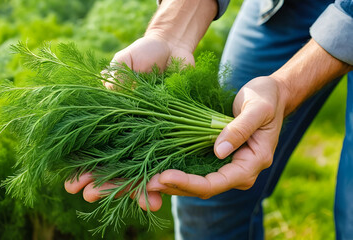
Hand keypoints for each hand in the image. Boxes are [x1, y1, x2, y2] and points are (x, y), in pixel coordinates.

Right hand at [65, 35, 193, 210]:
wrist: (174, 49)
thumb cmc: (144, 54)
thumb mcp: (123, 64)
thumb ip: (114, 82)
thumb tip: (108, 99)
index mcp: (113, 119)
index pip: (95, 148)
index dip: (83, 166)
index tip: (72, 183)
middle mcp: (130, 132)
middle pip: (115, 164)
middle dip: (103, 183)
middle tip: (90, 197)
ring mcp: (152, 136)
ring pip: (141, 169)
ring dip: (135, 189)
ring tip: (136, 203)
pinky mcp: (174, 136)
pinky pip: (167, 161)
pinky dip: (163, 177)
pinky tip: (160, 195)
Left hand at [146, 76, 287, 198]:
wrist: (270, 95)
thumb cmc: (266, 98)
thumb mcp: (257, 109)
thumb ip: (239, 129)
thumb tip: (218, 151)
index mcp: (252, 164)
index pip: (217, 182)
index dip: (190, 183)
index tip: (165, 176)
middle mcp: (239, 172)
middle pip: (204, 189)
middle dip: (176, 186)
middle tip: (148, 182)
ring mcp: (227, 167)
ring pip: (198, 184)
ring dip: (173, 183)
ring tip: (147, 179)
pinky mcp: (217, 159)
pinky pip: (196, 171)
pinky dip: (178, 171)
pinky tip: (158, 168)